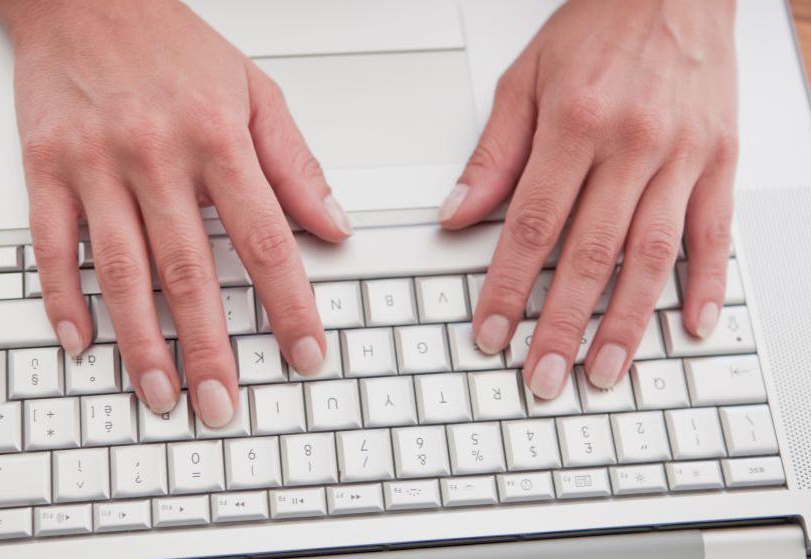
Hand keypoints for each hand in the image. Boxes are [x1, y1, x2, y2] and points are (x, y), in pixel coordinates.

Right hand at [0, 0, 351, 425]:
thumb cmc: (171, 45)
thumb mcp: (254, 91)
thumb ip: (295, 163)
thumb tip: (333, 225)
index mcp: (217, 139)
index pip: (265, 240)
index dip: (289, 305)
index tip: (305, 353)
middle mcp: (156, 156)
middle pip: (188, 270)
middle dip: (209, 346)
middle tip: (222, 404)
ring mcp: (95, 166)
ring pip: (120, 270)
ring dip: (140, 341)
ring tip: (161, 392)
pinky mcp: (46, 169)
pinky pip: (52, 245)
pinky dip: (62, 298)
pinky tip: (80, 342)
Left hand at [439, 0, 736, 396]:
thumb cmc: (598, 26)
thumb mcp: (525, 78)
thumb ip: (493, 153)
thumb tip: (456, 213)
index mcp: (574, 123)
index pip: (531, 226)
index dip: (507, 288)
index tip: (489, 333)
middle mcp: (631, 144)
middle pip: (589, 254)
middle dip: (561, 325)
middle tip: (543, 378)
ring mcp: (682, 155)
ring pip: (652, 256)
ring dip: (627, 323)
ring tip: (603, 371)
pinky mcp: (719, 159)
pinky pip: (715, 233)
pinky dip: (705, 283)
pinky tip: (692, 325)